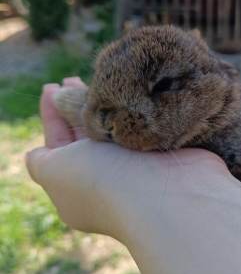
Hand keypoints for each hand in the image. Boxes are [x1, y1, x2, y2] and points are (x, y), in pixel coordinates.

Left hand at [25, 79, 226, 241]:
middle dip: (77, 105)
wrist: (171, 195)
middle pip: (87, 133)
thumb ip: (40, 161)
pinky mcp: (166, 151)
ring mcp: (141, 165)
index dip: (52, 115)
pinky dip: (136, 108)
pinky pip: (144, 124)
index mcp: (78, 186)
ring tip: (102, 78)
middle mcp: (109, 177)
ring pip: (117, 127)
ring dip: (108, 105)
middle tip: (73, 78)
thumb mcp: (55, 172)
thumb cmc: (106, 181)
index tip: (51, 87)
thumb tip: (37, 154)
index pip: (58, 145)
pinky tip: (131, 90)